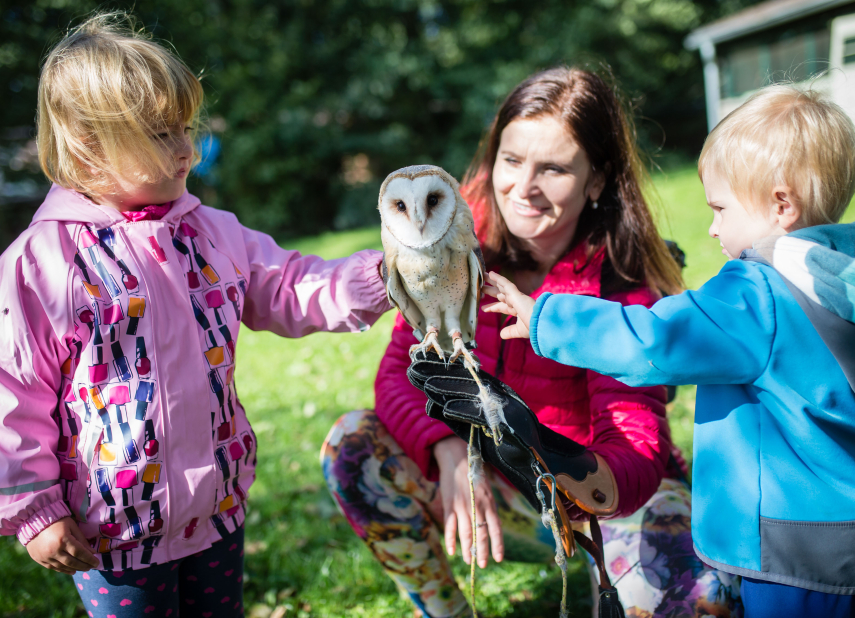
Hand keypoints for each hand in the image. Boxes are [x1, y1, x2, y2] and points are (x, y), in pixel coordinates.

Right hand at [26, 517, 98, 573]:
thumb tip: (92, 552)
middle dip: (84, 565)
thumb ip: (82, 540)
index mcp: (63, 540)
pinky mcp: (40, 560)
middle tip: (92, 567)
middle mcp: (54, 550)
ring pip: (63, 566)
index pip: (80, 553)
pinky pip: (53, 568)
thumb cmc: (57, 521)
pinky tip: (72, 571)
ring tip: (84, 569)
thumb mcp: (72, 526)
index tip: (97, 562)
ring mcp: (46, 556)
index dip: (89, 559)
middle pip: (72, 562)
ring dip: (75, 569)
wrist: (34, 522)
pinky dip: (64, 570)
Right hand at [433, 436, 503, 567]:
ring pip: (466, 533)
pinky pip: (450, 526)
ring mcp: (462, 506)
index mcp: (489, 503)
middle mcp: (477, 506)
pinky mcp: (449, 504)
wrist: (457, 458)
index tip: (499, 559)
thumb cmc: (474, 475)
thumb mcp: (487, 490)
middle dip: (482, 552)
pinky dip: (450, 540)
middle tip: (482, 565)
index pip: (496, 528)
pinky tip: (452, 551)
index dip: (498, 545)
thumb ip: (489, 508)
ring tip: (469, 561)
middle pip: (481, 534)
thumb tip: (491, 527)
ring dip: (467, 550)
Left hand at [483, 272, 535, 338]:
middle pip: (500, 294)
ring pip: (502, 286)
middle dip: (491, 291)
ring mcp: (517, 297)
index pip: (502, 307)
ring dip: (492, 281)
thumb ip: (510, 332)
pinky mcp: (517, 294)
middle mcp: (517, 302)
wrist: (542, 323)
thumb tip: (501, 335)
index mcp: (518, 310)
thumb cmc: (534, 327)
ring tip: (483, 275)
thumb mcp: (519, 331)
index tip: (483, 308)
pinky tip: (491, 273)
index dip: (492, 307)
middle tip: (481, 287)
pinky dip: (498, 278)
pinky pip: (506, 283)